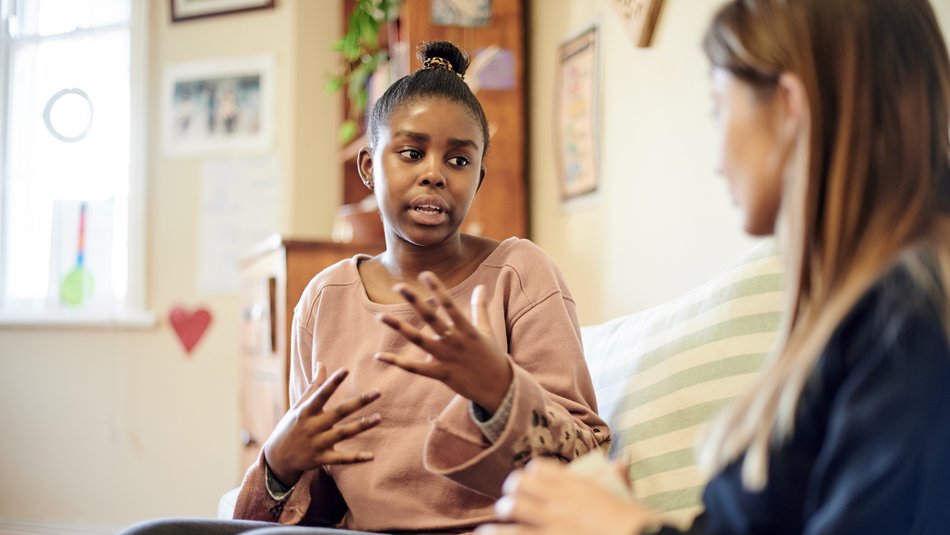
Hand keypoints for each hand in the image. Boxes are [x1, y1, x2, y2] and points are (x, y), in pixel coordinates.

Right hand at [263, 365, 380, 486]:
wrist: (277, 459)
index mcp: (306, 411)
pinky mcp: (321, 459)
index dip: (333, 382)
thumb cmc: (291, 426)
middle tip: (378, 392)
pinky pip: (341, 459)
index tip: (346, 369)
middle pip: (339, 413)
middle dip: (358, 402)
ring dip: (362, 426)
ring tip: (379, 417)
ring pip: (343, 434)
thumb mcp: (299, 406)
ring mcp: (317, 444)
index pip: (321, 394)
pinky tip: (371, 456)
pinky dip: (356, 458)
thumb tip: (322, 363)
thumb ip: (313, 386)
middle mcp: (312, 426)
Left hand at [375, 271, 512, 412]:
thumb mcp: (487, 330)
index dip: (438, 289)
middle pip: (432, 319)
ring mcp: (447, 358)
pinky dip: (397, 362)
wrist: (499, 388)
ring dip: (399, 328)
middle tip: (399, 286)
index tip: (425, 274)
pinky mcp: (441, 374)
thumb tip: (481, 286)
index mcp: (467, 329)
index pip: (450, 305)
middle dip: (415, 301)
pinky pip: (415, 368)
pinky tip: (379, 356)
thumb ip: (480, 308)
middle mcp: (455, 341)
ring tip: (381, 316)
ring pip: (419, 341)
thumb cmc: (492, 356)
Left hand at [475, 458, 660, 534]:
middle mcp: (559, 499)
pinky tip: (484, 534)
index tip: (530, 478)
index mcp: (577, 484)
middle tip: (511, 498)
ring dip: (505, 511)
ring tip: (498, 516)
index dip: (532, 473)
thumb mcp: (627, 497)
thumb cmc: (635, 522)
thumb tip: (622, 459)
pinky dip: (495, 534)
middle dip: (514, 490)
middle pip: (521, 485)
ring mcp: (550, 522)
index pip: (542, 469)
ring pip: (513, 509)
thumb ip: (620, 477)